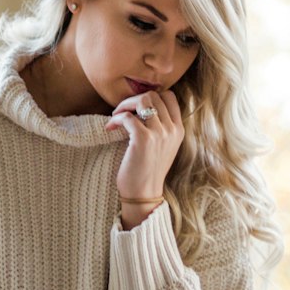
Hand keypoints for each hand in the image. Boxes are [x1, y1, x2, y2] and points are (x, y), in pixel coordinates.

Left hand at [103, 86, 184, 202]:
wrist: (143, 195)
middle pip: (153, 95)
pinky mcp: (143, 139)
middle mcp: (171, 129)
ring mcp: (159, 134)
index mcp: (178, 130)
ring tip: (116, 117)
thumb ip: (161, 126)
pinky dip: (116, 119)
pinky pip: (127, 116)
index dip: (151, 96)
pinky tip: (110, 128)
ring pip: (142, 101)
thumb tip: (143, 105)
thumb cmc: (148, 170)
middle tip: (122, 111)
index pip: (169, 96)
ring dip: (124, 106)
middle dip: (133, 99)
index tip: (137, 107)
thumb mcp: (163, 146)